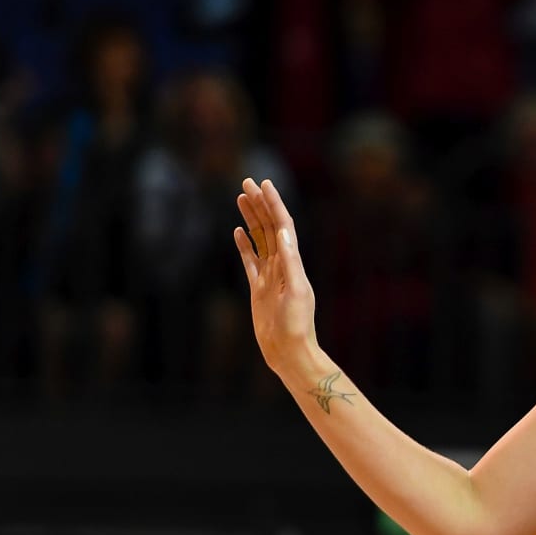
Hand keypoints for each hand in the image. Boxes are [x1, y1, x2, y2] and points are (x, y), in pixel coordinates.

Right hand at [233, 178, 318, 374]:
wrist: (289, 352)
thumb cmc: (297, 325)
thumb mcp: (296, 291)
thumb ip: (290, 263)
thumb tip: (283, 233)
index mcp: (293, 263)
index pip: (282, 225)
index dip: (274, 204)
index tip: (264, 184)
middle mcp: (282, 265)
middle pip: (269, 227)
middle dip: (259, 204)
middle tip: (246, 182)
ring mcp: (269, 276)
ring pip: (259, 240)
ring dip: (251, 218)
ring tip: (241, 198)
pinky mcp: (258, 289)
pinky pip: (250, 261)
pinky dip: (244, 245)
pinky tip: (238, 231)